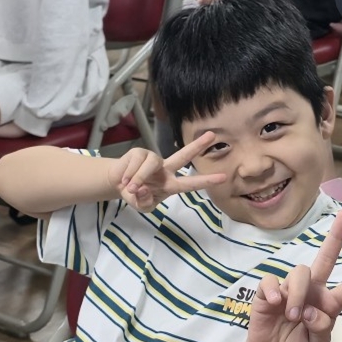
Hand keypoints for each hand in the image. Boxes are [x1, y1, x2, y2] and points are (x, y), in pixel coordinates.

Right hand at [108, 132, 227, 212]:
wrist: (117, 184)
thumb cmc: (135, 195)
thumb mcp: (141, 206)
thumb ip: (144, 202)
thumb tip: (143, 189)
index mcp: (171, 184)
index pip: (191, 183)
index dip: (206, 181)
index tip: (224, 177)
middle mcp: (166, 169)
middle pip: (183, 155)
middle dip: (197, 145)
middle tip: (212, 135)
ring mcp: (153, 159)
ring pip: (150, 165)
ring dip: (138, 178)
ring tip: (129, 188)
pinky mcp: (139, 152)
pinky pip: (136, 163)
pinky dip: (127, 175)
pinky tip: (123, 180)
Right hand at [241, 212, 341, 341]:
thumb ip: (321, 328)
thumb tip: (311, 311)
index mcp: (329, 303)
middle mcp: (312, 291)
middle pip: (325, 258)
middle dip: (335, 236)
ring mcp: (289, 290)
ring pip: (299, 273)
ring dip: (298, 294)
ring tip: (293, 317)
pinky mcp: (267, 294)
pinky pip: (270, 281)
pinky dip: (273, 291)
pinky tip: (275, 304)